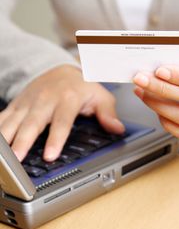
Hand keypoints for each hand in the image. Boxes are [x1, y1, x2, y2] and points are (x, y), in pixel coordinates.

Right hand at [0, 65, 124, 161]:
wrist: (60, 70)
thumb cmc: (80, 86)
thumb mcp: (99, 95)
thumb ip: (108, 113)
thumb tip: (117, 128)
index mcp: (67, 98)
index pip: (61, 122)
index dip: (55, 139)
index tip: (50, 155)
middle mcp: (45, 100)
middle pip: (33, 123)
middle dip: (23, 141)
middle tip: (17, 158)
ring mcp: (29, 102)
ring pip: (14, 120)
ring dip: (7, 137)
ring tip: (3, 155)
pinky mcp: (18, 104)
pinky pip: (5, 116)